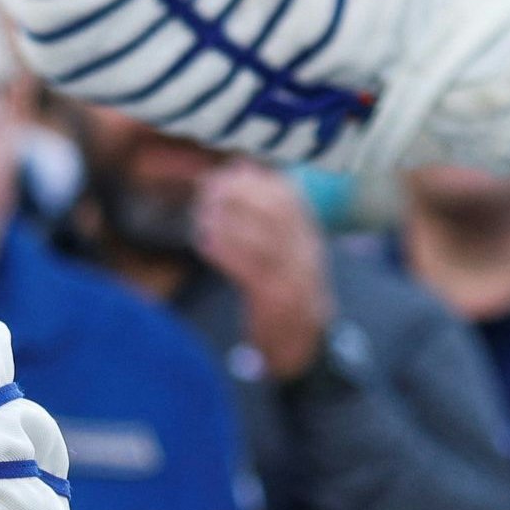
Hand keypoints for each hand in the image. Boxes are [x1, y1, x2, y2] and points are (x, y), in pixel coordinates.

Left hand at [194, 159, 332, 378]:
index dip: (257, 180)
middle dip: (241, 196)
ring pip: (266, 240)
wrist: (303, 345)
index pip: (289, 196)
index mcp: (307, 236)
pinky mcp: (279, 302)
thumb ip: (263, 209)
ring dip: (230, 223)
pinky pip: (253, 273)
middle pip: (278, 213)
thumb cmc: (281, 289)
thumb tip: (241, 164)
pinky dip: (227, 254)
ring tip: (202, 213)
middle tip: (207, 189)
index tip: (227, 171)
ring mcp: (296, 278)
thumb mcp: (280, 245)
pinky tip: (204, 243)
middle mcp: (307, 253)